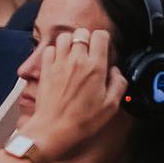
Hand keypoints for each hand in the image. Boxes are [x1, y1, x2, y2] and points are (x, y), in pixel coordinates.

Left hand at [19, 28, 126, 162]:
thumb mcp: (111, 106)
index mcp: (95, 67)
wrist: (53, 130)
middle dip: (87, 39)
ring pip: (64, 37)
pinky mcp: (45, 69)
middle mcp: (76, 60)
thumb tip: (116, 72)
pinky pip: (48, 49)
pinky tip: (59, 62)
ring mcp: (58, 63)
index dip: (103, 40)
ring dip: (70, 42)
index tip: (103, 49)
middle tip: (88, 52)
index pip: (100, 36)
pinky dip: (54, 51)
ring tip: (73, 54)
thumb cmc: (82, 121)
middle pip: (81, 33)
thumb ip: (118, 84)